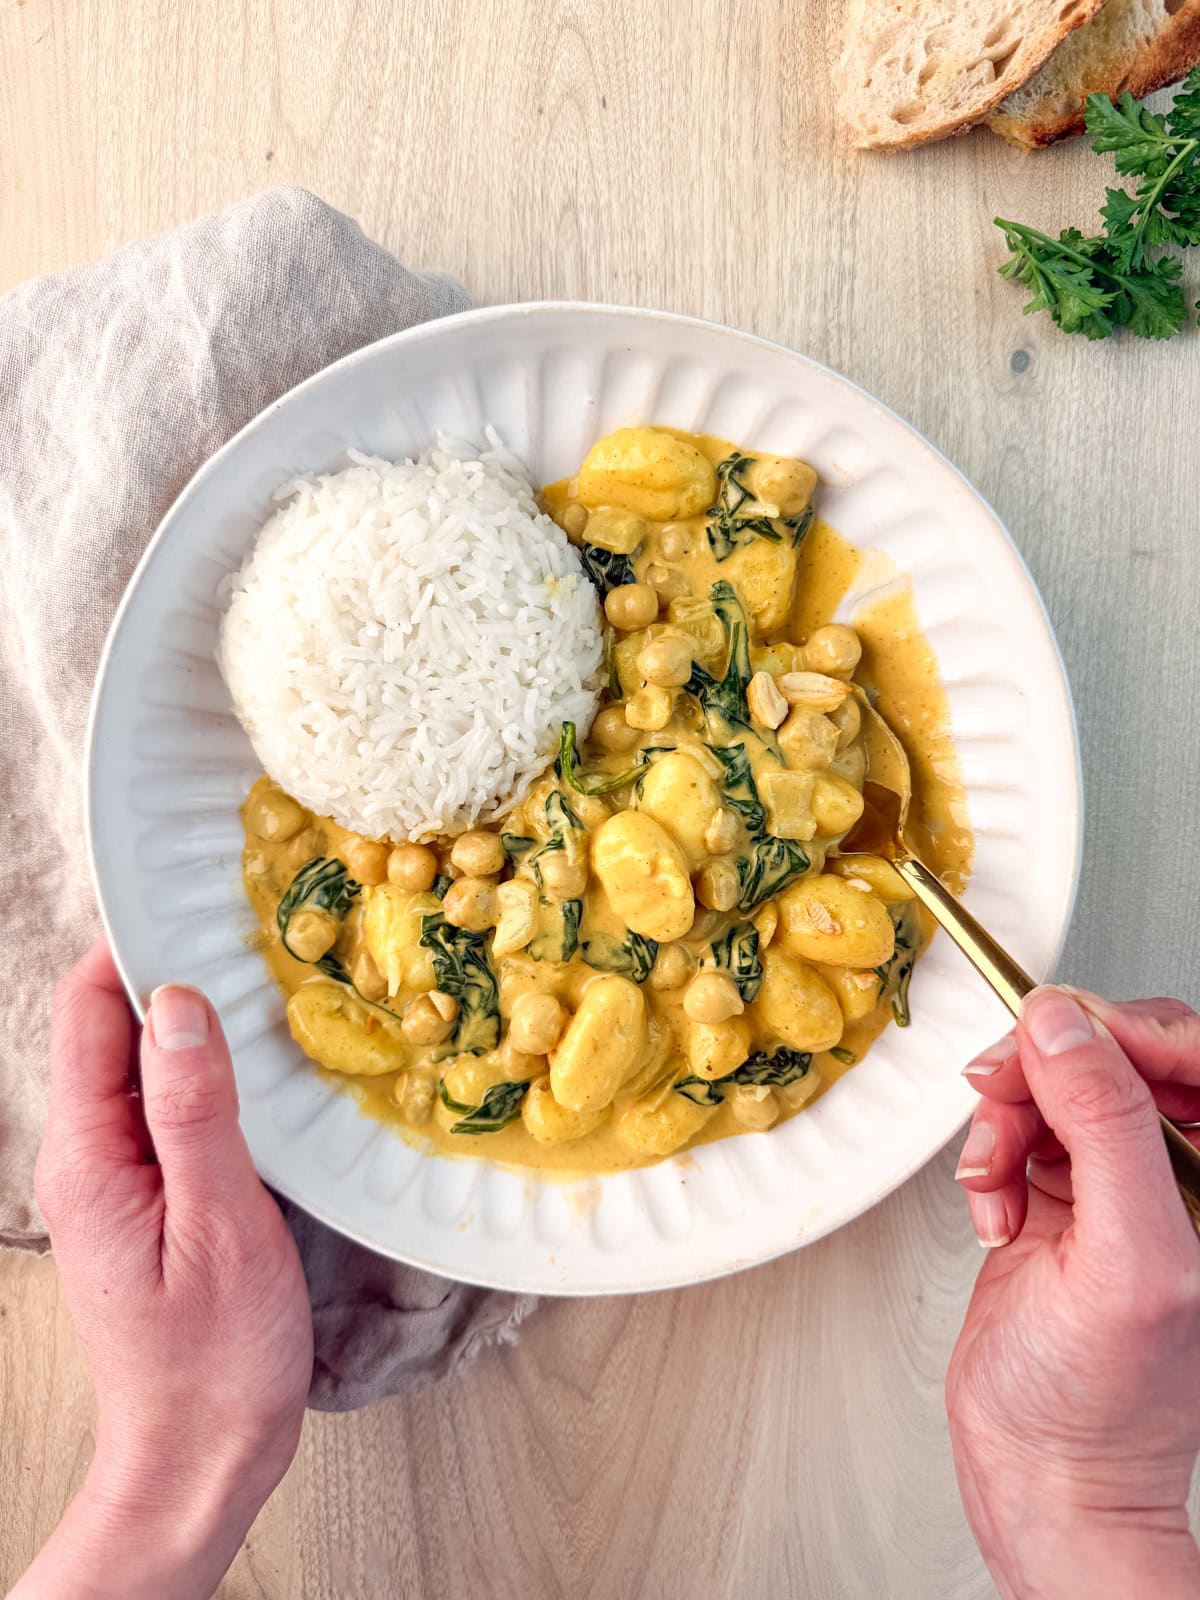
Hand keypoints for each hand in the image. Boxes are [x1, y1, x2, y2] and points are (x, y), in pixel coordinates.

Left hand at [12, 941, 312, 1599]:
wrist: (201, 1453)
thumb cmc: (212, 1356)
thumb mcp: (217, 1223)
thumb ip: (195, 1110)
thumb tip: (180, 1005)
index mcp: (88, 1153)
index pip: (89, 1011)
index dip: (133, 946)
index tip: (194, 902)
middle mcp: (89, 1154)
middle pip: (113, 1027)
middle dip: (172, 972)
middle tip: (248, 934)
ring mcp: (118, 1175)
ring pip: (146, 1064)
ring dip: (196, 1022)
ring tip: (264, 984)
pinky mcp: (153, 1194)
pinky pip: (169, 1106)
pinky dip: (210, 1072)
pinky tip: (260, 1066)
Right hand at [947, 987, 1199, 1599]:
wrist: (1039, 1472)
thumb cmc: (1103, 1403)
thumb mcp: (1125, 1255)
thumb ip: (1104, 1126)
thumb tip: (1066, 1028)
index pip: (1190, 1052)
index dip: (1123, 1027)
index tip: (1059, 1033)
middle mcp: (1174, 1175)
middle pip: (1111, 1056)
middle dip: (1047, 1072)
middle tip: (1004, 1092)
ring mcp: (1113, 1184)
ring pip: (1054, 1086)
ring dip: (1006, 1122)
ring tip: (995, 1180)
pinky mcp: (1056, 1196)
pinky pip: (1016, 1130)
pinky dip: (989, 1159)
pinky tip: (994, 1209)